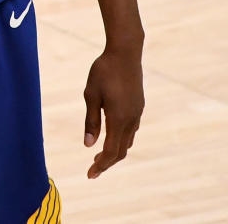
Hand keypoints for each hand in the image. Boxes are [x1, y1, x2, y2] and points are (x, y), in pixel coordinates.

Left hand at [82, 46, 143, 177]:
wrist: (125, 52)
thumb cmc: (104, 71)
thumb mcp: (91, 95)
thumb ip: (91, 121)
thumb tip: (88, 145)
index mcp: (118, 119)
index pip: (110, 151)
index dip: (100, 166)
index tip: (89, 175)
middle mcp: (131, 119)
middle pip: (121, 151)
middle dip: (107, 163)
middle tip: (92, 170)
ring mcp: (137, 113)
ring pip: (128, 141)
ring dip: (115, 151)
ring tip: (100, 156)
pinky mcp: (138, 106)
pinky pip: (131, 130)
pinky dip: (121, 139)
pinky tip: (112, 136)